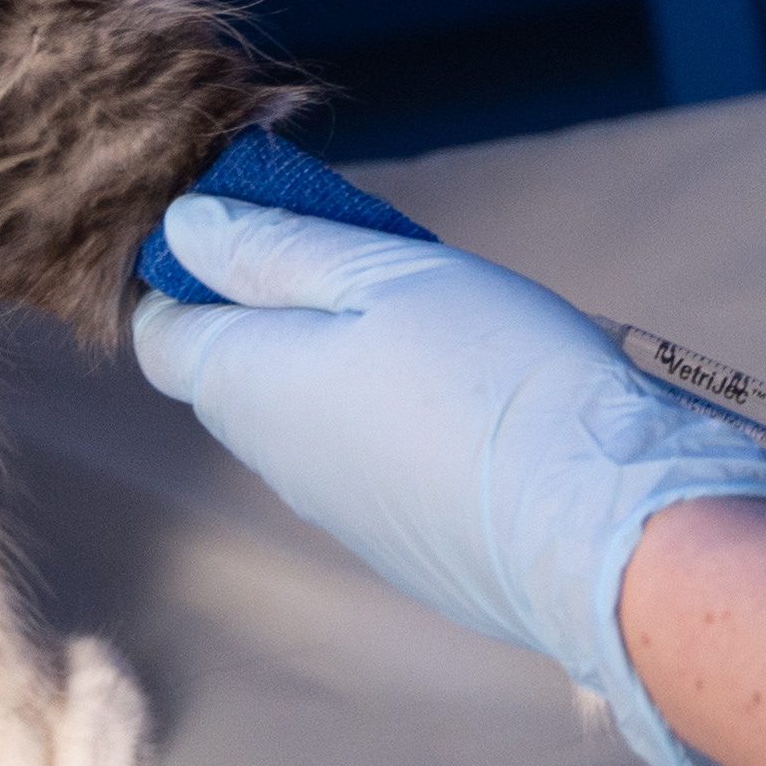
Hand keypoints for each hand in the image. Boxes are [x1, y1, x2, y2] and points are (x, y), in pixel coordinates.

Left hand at [127, 193, 765, 765]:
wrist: (604, 529)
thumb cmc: (498, 379)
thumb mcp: (384, 276)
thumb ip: (275, 252)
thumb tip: (180, 231)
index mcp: (249, 389)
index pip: (161, 330)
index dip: (194, 268)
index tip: (266, 220)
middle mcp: (277, 463)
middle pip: (238, 369)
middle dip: (283, 303)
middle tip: (379, 254)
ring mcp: (339, 514)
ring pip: (309, 416)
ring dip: (345, 359)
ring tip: (444, 317)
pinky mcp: (402, 545)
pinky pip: (368, 462)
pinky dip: (395, 417)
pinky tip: (473, 393)